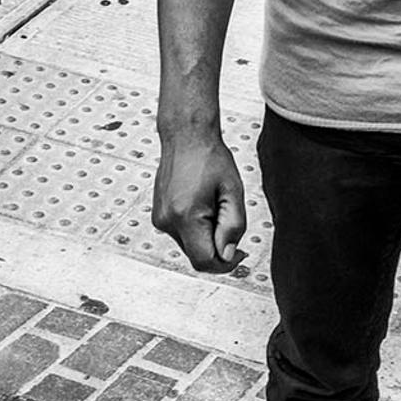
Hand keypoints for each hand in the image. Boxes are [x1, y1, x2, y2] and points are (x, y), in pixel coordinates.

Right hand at [152, 129, 247, 272]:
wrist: (186, 136)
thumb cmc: (211, 159)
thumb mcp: (233, 191)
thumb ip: (233, 226)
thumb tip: (227, 255)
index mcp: (185, 216)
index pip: (205, 262)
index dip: (226, 265)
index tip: (241, 253)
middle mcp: (167, 221)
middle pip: (197, 256)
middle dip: (218, 246)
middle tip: (228, 217)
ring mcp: (160, 219)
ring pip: (190, 246)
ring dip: (207, 236)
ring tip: (214, 205)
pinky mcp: (158, 215)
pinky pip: (182, 234)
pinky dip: (196, 228)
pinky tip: (202, 203)